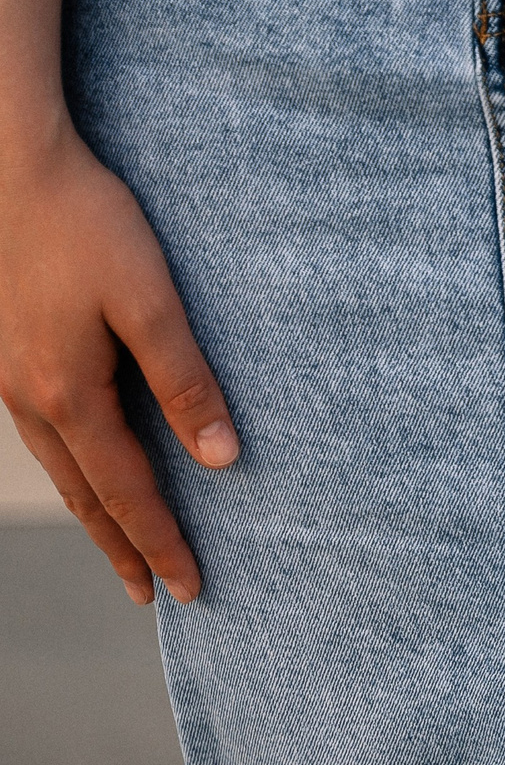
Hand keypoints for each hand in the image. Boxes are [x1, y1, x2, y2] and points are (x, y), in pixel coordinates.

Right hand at [0, 122, 234, 602]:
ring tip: (126, 548)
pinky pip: (48, 435)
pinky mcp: (10, 355)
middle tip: (155, 595)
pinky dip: (76, 470)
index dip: (161, 542)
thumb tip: (223, 459)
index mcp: (69, 395)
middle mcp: (31, 399)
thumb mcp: (151, 301)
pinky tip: (90, 468)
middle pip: (86, 496)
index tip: (191, 587)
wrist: (14, 169)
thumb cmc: (89, 226)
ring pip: (62, 469)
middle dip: (124, 547)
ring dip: (97, 513)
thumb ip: (187, 380)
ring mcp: (11, 379)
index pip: (127, 493)